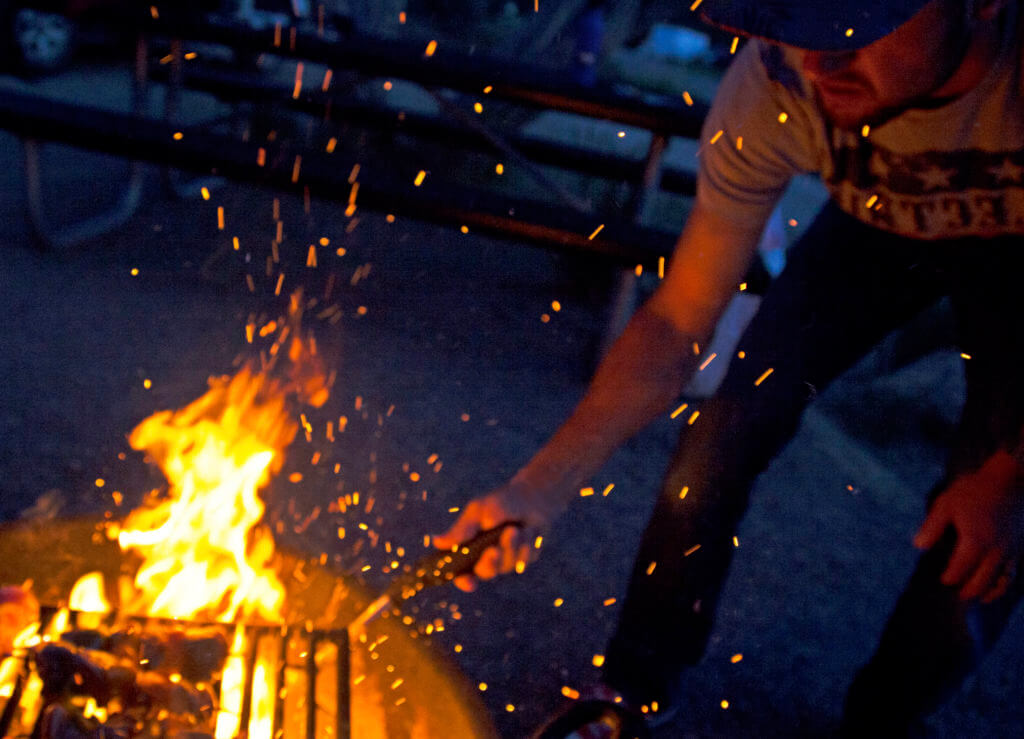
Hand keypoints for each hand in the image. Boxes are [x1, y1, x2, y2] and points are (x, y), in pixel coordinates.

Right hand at [433, 478, 564, 591]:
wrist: (530, 496)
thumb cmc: (499, 502)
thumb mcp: (478, 511)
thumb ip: (462, 529)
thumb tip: (437, 542)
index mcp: (470, 547)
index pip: (462, 572)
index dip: (463, 580)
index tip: (468, 581)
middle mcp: (487, 557)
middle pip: (485, 572)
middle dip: (490, 562)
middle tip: (494, 550)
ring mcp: (507, 559)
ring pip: (508, 565)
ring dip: (511, 546)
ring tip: (514, 528)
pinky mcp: (525, 558)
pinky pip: (526, 558)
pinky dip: (526, 543)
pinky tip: (528, 529)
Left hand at [914, 449, 1023, 602]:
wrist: (1010, 479)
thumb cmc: (974, 490)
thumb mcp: (946, 504)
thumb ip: (932, 526)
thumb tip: (918, 546)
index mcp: (975, 541)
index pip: (960, 569)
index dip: (950, 577)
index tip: (943, 581)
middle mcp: (995, 551)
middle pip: (982, 581)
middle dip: (968, 590)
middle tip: (957, 596)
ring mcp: (1010, 551)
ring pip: (1001, 581)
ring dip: (988, 591)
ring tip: (977, 597)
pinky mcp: (1020, 547)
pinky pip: (1013, 572)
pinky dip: (1004, 583)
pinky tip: (997, 585)